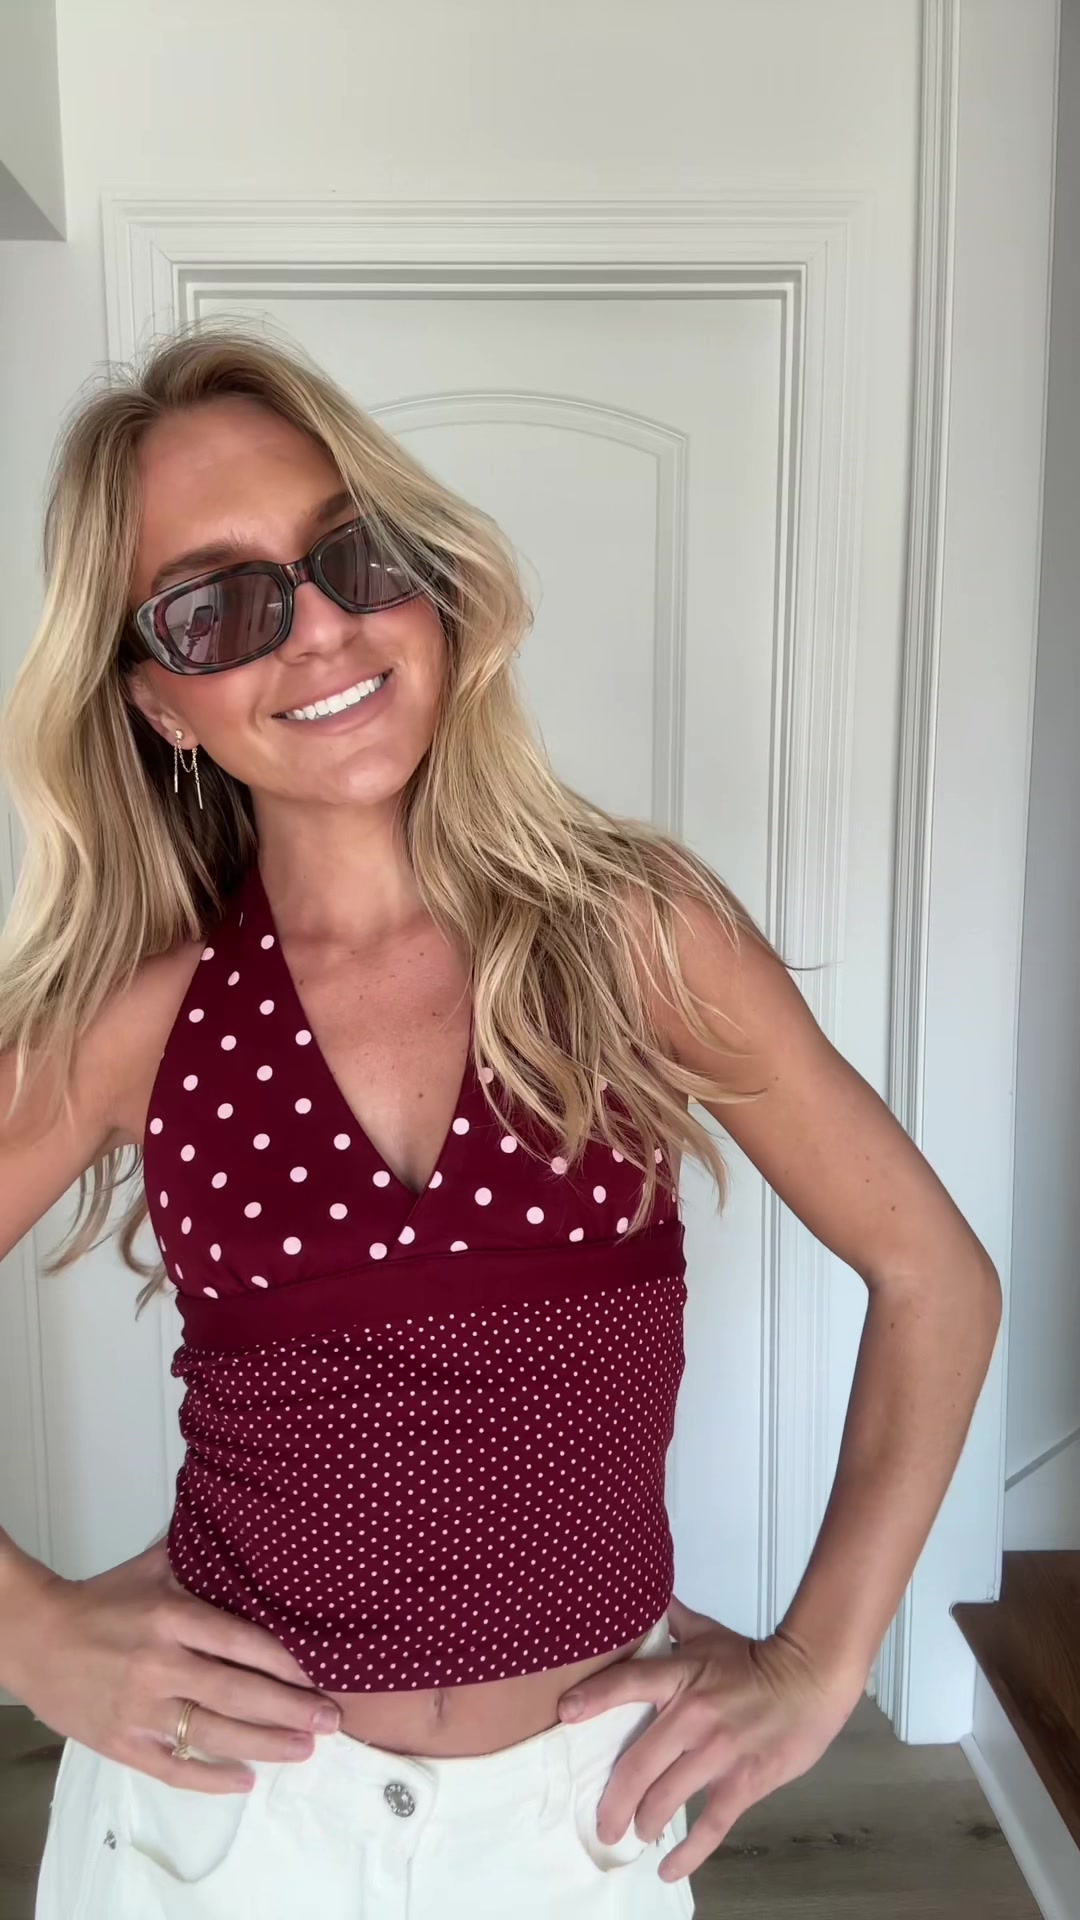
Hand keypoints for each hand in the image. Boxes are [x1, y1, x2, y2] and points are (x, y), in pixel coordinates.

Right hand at [3, 1538, 342, 1793]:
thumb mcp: (154, 1569)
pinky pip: (172, 1768)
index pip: (240, 1641)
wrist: (34, 1637)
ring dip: (264, 1744)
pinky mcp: (120, 1742)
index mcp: (170, 1617)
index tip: (320, 1674)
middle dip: (290, 1709)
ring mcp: (139, 1709)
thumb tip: (253, 1530)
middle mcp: (159, 1664)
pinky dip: (210, 1778)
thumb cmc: (100, 1602)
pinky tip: (245, 1780)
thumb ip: (202, 1559)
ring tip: (305, 1748)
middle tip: (331, 1720)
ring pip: (212, 1734)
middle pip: (236, 1693)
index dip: (284, 1663)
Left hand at [556, 1593, 864, 1880]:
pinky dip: (688, 1854)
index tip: (565, 1715)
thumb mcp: (707, 1633)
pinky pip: (710, 1826)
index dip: (593, 1697)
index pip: (627, 1682)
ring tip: (637, 1833)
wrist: (810, 1680)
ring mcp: (717, 1753)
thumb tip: (639, 1595)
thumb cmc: (752, 1660)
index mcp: (680, 1675)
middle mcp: (692, 1715)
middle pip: (637, 1765)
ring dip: (644, 1823)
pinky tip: (668, 1868)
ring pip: (665, 1799)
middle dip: (613, 1801)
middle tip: (603, 1822)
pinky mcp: (743, 1782)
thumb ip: (671, 1621)